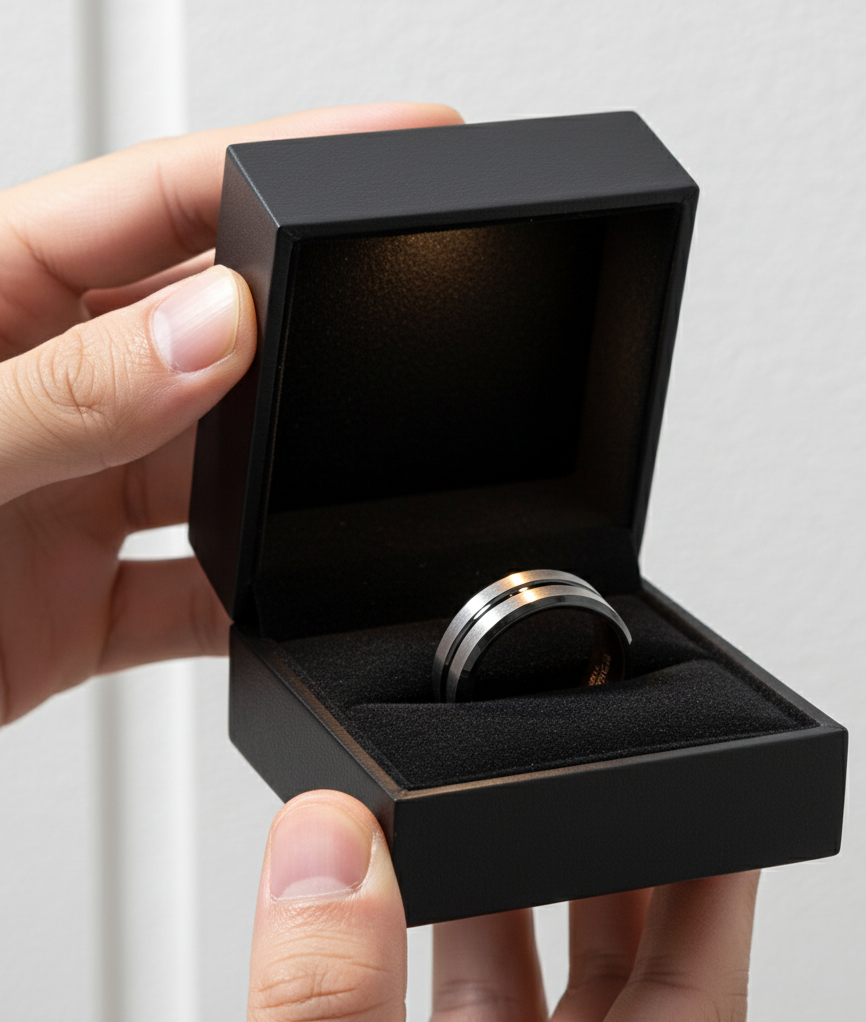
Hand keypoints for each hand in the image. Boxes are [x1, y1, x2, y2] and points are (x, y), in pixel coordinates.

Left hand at [0, 101, 460, 723]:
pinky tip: (271, 606)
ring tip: (306, 501)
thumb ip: (60, 391)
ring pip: (222, 477)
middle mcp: (50, 388)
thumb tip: (206, 332)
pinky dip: (247, 609)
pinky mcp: (87, 600)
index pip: (165, 200)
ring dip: (272, 493)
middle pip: (217, 339)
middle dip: (301, 342)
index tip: (397, 149)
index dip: (287, 163)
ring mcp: (76, 496)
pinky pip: (201, 596)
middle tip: (372, 351)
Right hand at [248, 790, 758, 1021]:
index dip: (715, 864)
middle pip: (636, 960)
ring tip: (501, 785)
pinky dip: (454, 942)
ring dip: (525, 882)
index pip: (701, 976)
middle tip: (595, 743)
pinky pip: (480, 1009)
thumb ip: (335, 1004)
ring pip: (550, 980)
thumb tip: (325, 848)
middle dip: (611, 844)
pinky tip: (413, 888)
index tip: (721, 774)